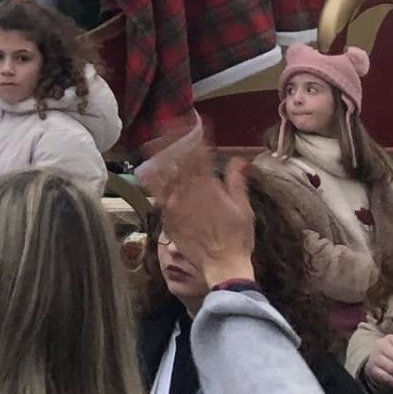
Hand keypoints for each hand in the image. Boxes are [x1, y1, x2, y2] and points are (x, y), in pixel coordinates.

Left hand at [137, 124, 256, 286]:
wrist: (221, 265)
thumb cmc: (237, 237)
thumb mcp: (243, 207)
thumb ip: (237, 181)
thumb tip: (240, 160)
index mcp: (208, 186)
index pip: (200, 156)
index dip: (197, 141)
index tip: (198, 129)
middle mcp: (187, 192)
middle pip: (177, 163)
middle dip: (173, 146)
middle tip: (167, 131)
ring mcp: (174, 205)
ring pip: (162, 177)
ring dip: (159, 161)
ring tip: (153, 148)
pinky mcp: (166, 218)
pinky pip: (158, 196)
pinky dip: (154, 184)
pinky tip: (150, 175)